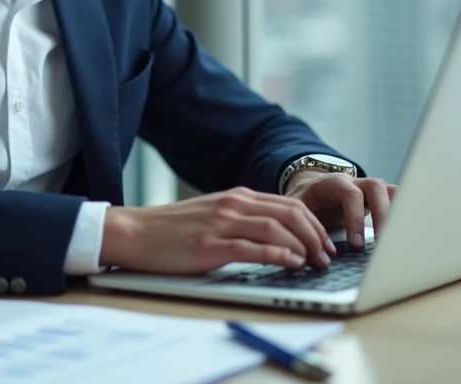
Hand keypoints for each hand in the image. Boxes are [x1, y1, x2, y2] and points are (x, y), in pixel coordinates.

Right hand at [99, 187, 334, 273]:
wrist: (134, 232)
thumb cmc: (171, 229)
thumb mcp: (212, 215)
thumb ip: (240, 219)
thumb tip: (275, 237)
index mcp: (236, 197)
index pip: (289, 204)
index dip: (314, 224)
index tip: (325, 243)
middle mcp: (233, 205)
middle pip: (291, 213)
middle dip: (316, 235)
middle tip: (326, 256)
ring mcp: (222, 223)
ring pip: (277, 228)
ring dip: (303, 246)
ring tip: (315, 263)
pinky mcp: (210, 245)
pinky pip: (253, 247)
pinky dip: (279, 255)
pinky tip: (292, 264)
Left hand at [284, 172, 396, 249]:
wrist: (313, 187)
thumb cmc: (307, 200)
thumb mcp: (298, 208)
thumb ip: (305, 224)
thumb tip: (314, 251)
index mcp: (334, 182)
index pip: (350, 193)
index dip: (355, 218)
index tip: (356, 244)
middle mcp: (356, 181)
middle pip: (376, 188)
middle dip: (381, 215)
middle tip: (381, 244)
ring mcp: (371, 188)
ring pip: (392, 191)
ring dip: (397, 213)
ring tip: (398, 240)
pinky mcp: (381, 197)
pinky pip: (399, 199)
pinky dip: (404, 213)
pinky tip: (406, 234)